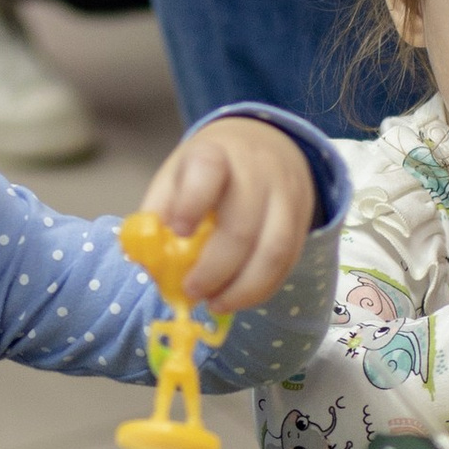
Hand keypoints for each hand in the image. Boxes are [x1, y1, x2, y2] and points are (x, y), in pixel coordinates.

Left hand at [143, 119, 316, 311]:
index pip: (208, 170)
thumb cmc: (211, 168)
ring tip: (216, 304)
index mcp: (216, 153)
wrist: (268, 144)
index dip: (191, 202)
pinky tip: (239, 298)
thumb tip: (146, 258)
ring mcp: (286, 197)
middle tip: (192, 292)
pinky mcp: (302, 221)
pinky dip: (262, 288)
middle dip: (214, 269)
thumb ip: (159, 210)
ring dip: (243, 289)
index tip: (178, 231)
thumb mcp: (177, 174)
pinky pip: (288, 262)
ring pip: (275, 251)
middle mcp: (257, 172)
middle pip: (242, 226)